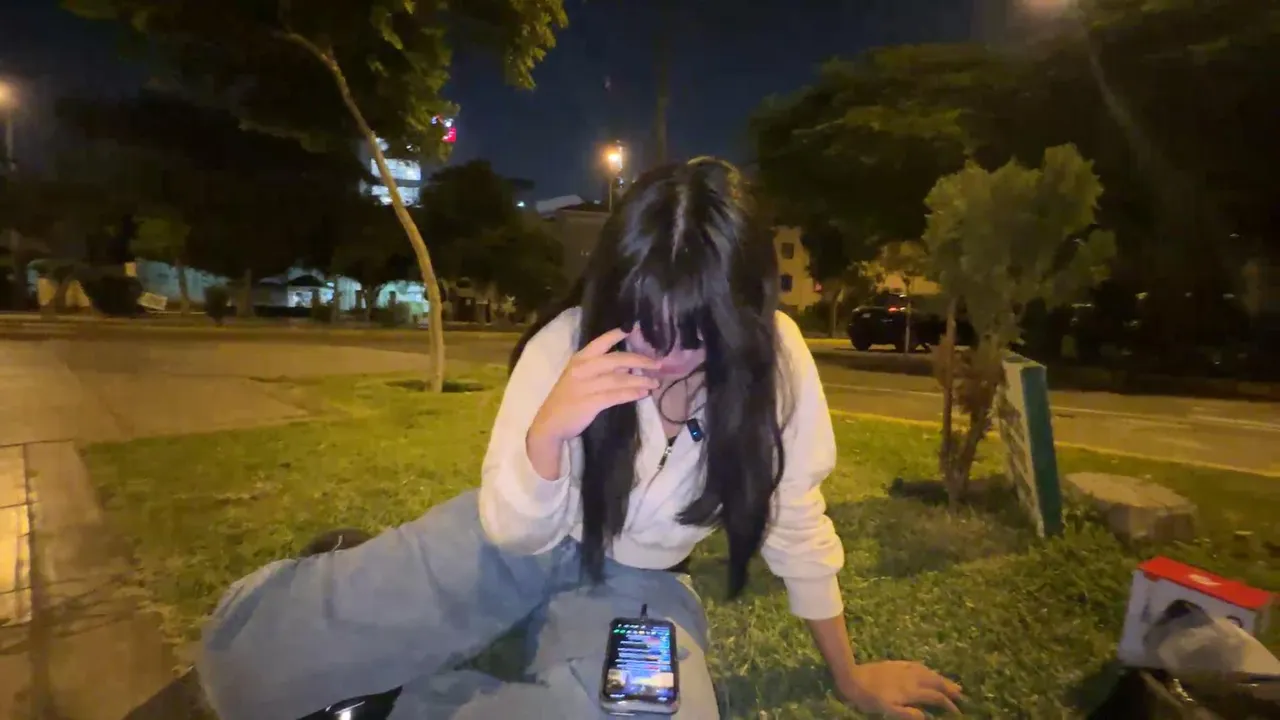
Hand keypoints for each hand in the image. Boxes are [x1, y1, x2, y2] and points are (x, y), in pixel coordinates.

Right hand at [529, 328, 659, 447]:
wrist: (549, 424)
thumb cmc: (567, 399)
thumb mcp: (579, 378)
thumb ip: (601, 370)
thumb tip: (629, 366)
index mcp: (580, 359)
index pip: (602, 341)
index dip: (619, 334)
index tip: (635, 329)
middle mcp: (582, 368)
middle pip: (617, 359)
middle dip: (640, 360)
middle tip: (657, 363)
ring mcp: (586, 385)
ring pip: (620, 378)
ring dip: (641, 380)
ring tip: (655, 383)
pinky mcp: (590, 402)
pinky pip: (617, 395)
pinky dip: (632, 393)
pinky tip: (643, 394)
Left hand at [838, 661, 964, 718]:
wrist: (851, 677)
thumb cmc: (868, 698)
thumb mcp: (887, 710)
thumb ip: (908, 714)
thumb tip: (927, 717)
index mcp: (911, 691)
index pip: (935, 697)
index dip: (948, 704)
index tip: (957, 711)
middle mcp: (911, 678)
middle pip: (936, 682)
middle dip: (950, 688)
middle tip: (961, 694)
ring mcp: (904, 669)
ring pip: (928, 672)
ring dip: (941, 678)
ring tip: (951, 682)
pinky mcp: (896, 664)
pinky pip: (918, 665)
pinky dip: (928, 669)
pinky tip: (928, 670)